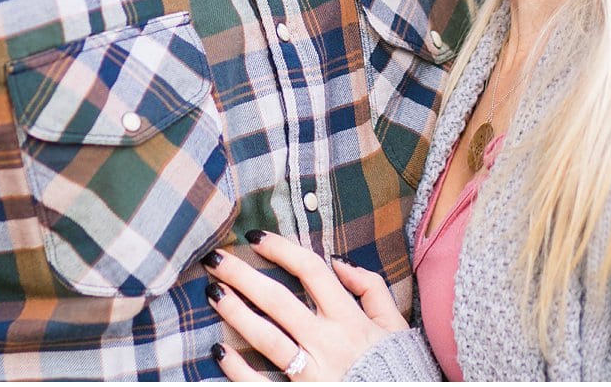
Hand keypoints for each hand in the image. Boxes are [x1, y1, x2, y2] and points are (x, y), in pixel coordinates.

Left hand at [204, 230, 408, 380]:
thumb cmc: (398, 368)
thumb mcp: (394, 325)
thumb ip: (371, 289)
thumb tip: (339, 261)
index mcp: (350, 319)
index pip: (311, 272)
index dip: (282, 250)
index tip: (255, 237)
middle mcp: (329, 342)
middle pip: (279, 300)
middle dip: (243, 276)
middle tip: (215, 259)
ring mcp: (314, 372)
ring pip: (267, 337)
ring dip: (236, 313)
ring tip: (212, 292)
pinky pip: (263, 385)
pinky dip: (238, 369)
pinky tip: (218, 350)